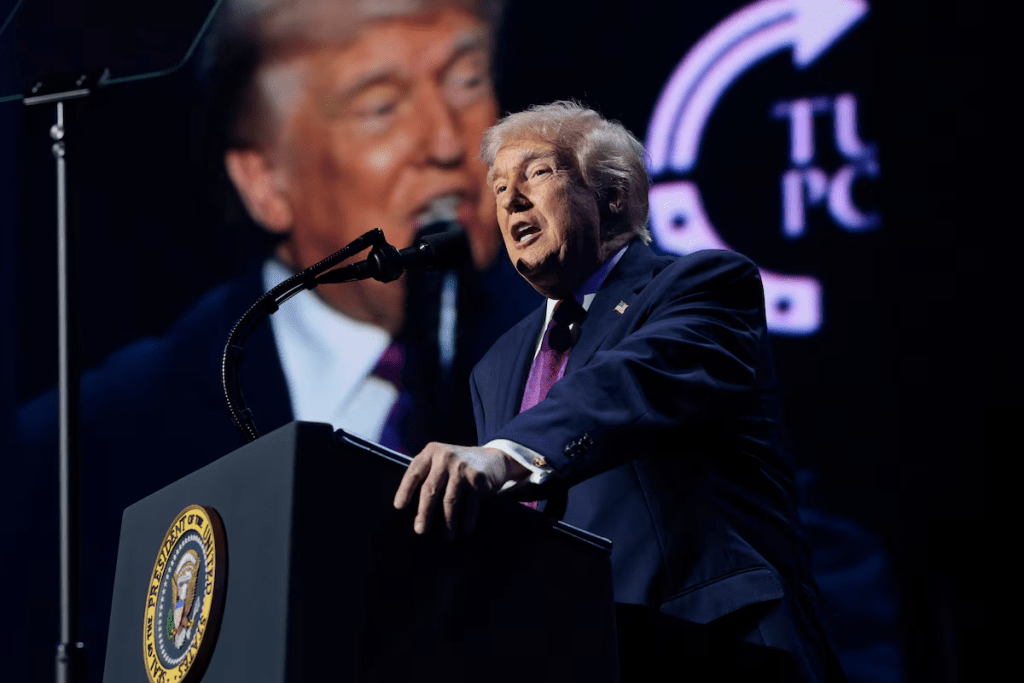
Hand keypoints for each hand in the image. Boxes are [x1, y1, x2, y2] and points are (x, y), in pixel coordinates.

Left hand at [393, 443, 528, 538]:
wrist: (494, 458)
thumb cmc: (459, 465)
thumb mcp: (441, 460)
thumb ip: (428, 474)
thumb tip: (410, 507)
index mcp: (431, 452)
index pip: (414, 473)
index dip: (405, 491)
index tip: (399, 507)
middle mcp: (445, 457)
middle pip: (430, 490)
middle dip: (424, 513)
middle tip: (420, 530)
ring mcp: (462, 467)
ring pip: (449, 501)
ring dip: (448, 523)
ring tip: (447, 537)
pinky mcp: (478, 479)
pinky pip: (469, 505)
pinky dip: (467, 520)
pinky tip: (464, 531)